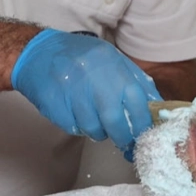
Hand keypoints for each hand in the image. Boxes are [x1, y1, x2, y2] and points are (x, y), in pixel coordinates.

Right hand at [12, 28, 161, 153]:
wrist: (38, 53)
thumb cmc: (81, 57)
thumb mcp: (112, 59)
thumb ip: (135, 81)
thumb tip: (157, 108)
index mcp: (112, 65)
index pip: (137, 102)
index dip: (143, 123)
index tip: (145, 135)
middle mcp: (93, 78)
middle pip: (115, 122)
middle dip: (122, 137)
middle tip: (124, 141)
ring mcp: (72, 92)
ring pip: (94, 129)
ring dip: (98, 131)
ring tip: (95, 120)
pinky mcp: (55, 105)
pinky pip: (74, 128)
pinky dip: (79, 127)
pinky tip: (77, 114)